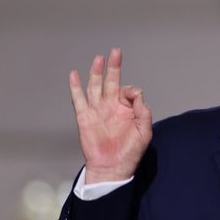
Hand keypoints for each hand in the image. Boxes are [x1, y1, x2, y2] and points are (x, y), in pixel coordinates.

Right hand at [69, 48, 152, 183]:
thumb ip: (144, 112)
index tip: (132, 99)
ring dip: (96, 72)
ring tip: (99, 58)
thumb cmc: (130, 152)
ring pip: (95, 86)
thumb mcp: (144, 131)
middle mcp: (111, 106)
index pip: (129, 90)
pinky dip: (75, 87)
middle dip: (113, 66)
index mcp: (126, 109)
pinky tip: (74, 74)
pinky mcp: (84, 117)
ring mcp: (97, 110)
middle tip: (115, 51)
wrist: (112, 167)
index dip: (131, 91)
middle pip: (111, 81)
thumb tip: (137, 94)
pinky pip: (78, 99)